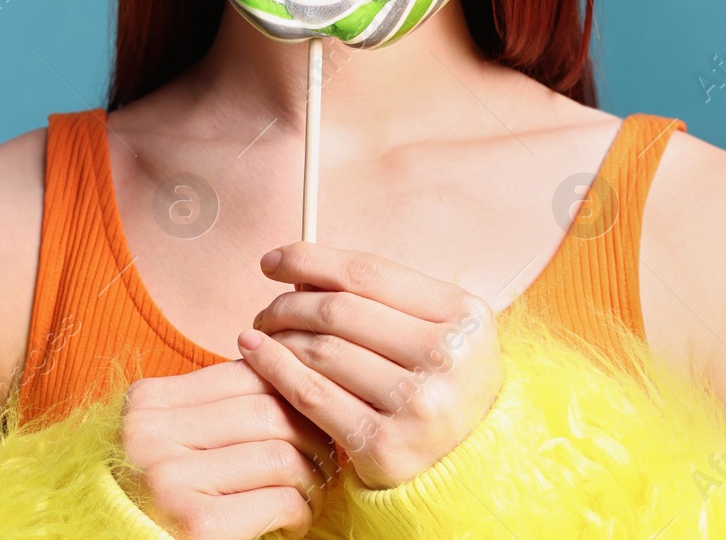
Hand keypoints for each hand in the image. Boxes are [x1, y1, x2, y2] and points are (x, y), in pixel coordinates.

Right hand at [118, 358, 338, 539]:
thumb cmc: (162, 499)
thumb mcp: (176, 440)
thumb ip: (220, 407)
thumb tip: (296, 371)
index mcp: (147, 401)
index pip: (246, 374)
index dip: (293, 392)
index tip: (315, 415)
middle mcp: (149, 433)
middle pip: (269, 412)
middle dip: (313, 437)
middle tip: (327, 459)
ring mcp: (168, 478)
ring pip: (282, 455)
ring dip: (313, 479)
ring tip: (312, 493)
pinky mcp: (195, 523)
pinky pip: (280, 500)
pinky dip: (301, 512)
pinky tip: (293, 523)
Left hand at [235, 242, 503, 489]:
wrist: (470, 464)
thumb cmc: (441, 382)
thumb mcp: (437, 328)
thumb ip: (380, 298)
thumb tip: (300, 275)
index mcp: (463, 314)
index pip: (368, 272)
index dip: (310, 260)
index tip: (271, 261)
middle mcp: (446, 356)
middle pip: (339, 310)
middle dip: (288, 303)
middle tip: (266, 310)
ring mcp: (418, 404)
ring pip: (321, 350)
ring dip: (279, 336)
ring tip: (264, 334)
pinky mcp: (386, 447)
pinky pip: (313, 396)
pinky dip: (274, 368)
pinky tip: (256, 355)